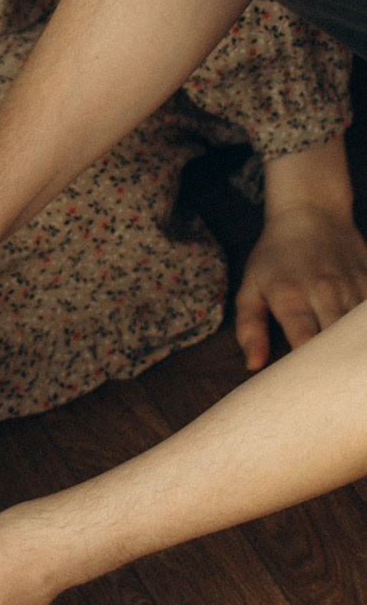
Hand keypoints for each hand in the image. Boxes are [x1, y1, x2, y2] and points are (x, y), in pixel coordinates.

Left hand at [236, 139, 366, 369]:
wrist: (312, 212)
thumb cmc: (275, 255)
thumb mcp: (250, 286)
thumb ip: (249, 328)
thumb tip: (254, 365)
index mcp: (289, 295)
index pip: (304, 344)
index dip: (307, 373)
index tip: (305, 392)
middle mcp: (324, 291)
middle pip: (336, 341)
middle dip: (333, 369)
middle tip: (328, 392)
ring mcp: (352, 285)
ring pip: (358, 332)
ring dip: (353, 353)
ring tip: (347, 376)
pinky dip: (363, 334)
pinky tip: (357, 349)